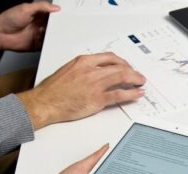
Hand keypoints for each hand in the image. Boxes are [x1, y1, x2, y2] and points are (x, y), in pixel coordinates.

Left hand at [0, 2, 59, 50]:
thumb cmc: (9, 19)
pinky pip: (48, 46)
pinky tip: (52, 43)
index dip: (59, 15)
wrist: (0, 34)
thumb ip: (41, 7)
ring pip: (52, 36)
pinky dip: (51, 45)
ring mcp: (39, 35)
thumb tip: (55, 7)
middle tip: (65, 27)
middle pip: (54, 26)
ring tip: (57, 35)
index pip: (52, 14)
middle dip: (59, 27)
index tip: (67, 16)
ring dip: (55, 36)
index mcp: (37, 15)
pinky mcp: (38, 45)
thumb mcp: (25, 9)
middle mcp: (39, 25)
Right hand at [17, 52, 145, 129]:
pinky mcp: (97, 99)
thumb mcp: (69, 70)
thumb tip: (99, 71)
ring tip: (141, 82)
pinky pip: (119, 95)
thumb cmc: (54, 89)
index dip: (122, 62)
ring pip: (122, 78)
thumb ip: (85, 68)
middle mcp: (91, 71)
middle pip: (119, 67)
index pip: (110, 57)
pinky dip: (132, 94)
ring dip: (135, 79)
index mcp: (84, 61)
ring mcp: (95, 84)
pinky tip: (137, 93)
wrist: (46, 102)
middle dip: (132, 71)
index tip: (127, 66)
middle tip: (138, 75)